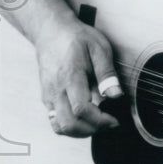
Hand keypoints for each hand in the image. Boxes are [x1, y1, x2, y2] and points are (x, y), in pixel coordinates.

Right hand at [36, 19, 122, 136]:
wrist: (51, 32)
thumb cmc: (75, 38)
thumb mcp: (98, 48)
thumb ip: (107, 73)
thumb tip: (116, 95)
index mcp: (70, 77)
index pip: (82, 109)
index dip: (99, 121)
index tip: (114, 120)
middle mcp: (56, 90)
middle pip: (69, 124)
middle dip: (91, 130)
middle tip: (107, 124)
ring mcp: (49, 95)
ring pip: (59, 126)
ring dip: (79, 132)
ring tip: (96, 123)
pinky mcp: (46, 98)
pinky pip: (54, 121)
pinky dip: (69, 127)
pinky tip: (83, 119)